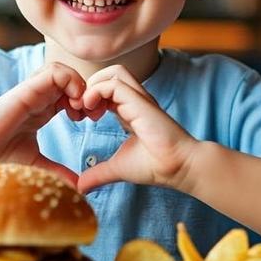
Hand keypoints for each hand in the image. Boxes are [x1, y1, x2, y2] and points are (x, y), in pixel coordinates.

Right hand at [0, 62, 84, 187]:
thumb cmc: (1, 154)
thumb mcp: (38, 163)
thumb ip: (58, 172)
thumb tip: (78, 189)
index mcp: (45, 107)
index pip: (73, 91)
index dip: (87, 101)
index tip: (90, 121)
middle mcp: (41, 96)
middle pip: (72, 77)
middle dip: (88, 92)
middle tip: (91, 114)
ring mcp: (34, 90)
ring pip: (64, 70)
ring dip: (79, 84)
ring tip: (80, 108)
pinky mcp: (28, 88)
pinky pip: (54, 72)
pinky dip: (70, 82)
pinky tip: (71, 105)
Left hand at [76, 65, 198, 193]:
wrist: (179, 168)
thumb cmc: (155, 166)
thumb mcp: (118, 168)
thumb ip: (98, 174)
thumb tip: (80, 188)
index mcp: (129, 110)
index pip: (106, 90)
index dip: (89, 98)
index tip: (80, 118)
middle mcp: (134, 100)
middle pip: (109, 74)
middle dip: (89, 87)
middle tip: (81, 111)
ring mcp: (138, 99)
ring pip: (114, 72)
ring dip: (94, 85)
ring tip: (87, 108)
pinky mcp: (140, 102)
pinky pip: (115, 84)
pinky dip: (97, 91)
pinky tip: (93, 110)